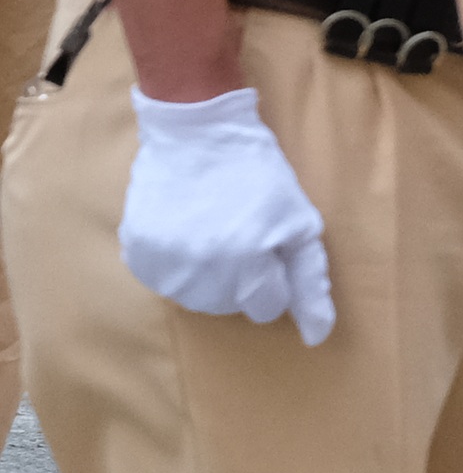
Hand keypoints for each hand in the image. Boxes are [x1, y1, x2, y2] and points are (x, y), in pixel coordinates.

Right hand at [119, 86, 334, 342]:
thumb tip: (317, 337)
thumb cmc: (259, 176)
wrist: (197, 134)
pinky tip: (184, 231)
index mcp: (247, 262)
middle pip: (230, 306)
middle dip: (243, 278)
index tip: (268, 248)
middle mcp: (201, 272)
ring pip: (195, 298)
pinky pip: (163, 280)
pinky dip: (176, 264)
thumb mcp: (300, 222)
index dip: (273, 277)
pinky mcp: (136, 254)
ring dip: (208, 275)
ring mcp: (163, 265)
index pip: (267, 307)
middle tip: (239, 233)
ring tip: (211, 231)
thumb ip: (309, 282)